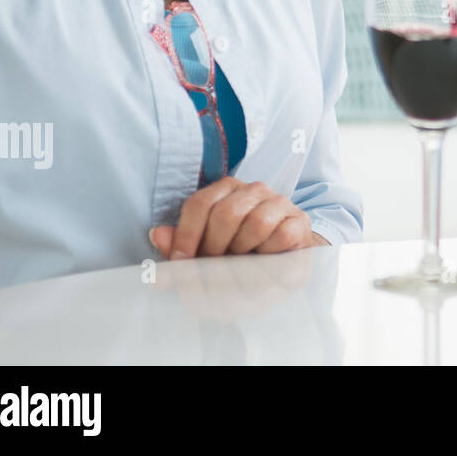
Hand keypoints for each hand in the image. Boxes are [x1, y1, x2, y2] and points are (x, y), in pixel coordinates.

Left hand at [149, 177, 327, 258]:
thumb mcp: (204, 253)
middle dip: (214, 247)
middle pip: (226, 213)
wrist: (281, 261)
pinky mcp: (299, 222)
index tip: (181, 262)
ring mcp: (279, 203)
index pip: (199, 203)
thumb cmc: (236, 255)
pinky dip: (269, 254)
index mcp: (226, 190)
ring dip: (243, 252)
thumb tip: (157, 235)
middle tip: (212, 266)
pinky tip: (264, 262)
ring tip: (239, 265)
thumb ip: (180, 246)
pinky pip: (282, 235)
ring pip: (257, 223)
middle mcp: (253, 190)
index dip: (186, 235)